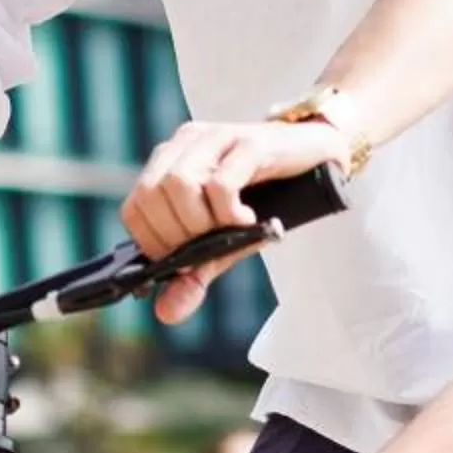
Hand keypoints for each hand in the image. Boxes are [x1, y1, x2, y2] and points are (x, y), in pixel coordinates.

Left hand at [121, 119, 352, 325]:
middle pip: (152, 195)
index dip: (153, 242)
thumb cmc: (264, 200)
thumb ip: (192, 275)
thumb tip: (165, 314)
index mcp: (169, 161)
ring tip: (230, 228)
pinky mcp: (248, 142)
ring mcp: (216, 138)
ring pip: (179, 184)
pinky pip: (220, 184)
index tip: (184, 258)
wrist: (317, 159)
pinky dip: (230, 212)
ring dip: (202, 221)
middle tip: (210, 242)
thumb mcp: (223, 243)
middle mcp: (186, 143)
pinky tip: (248, 219)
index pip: (134, 207)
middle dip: (178, 234)